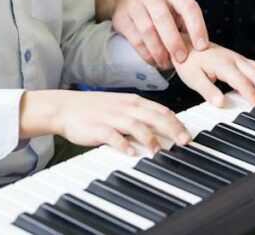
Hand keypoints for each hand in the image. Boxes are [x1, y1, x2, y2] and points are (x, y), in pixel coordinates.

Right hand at [20, 90, 190, 156]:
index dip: (177, 122)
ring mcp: (111, 116)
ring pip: (136, 125)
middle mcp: (125, 107)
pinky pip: (113, 136)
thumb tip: (162, 128)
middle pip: (154, 117)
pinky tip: (131, 153)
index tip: (188, 134)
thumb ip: (140, 116)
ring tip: (158, 151)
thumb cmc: (95, 109)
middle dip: (172, 129)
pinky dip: (123, 145)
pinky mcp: (98, 128)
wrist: (66, 107)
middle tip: (183, 142)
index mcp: (133, 101)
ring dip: (150, 138)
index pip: (161, 110)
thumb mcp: (121, 107)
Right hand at [109, 0, 209, 68]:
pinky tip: (154, 61)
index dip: (197, 27)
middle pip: (163, 19)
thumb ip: (186, 25)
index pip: (188, 7)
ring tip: (166, 64)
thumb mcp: (175, 9)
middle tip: (181, 59)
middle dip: (174, 42)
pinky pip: (136, 39)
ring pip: (148, 31)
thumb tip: (199, 50)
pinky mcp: (122, 18)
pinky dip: (147, 54)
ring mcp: (135, 5)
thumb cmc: (159, 8)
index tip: (202, 47)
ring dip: (159, 51)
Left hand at [174, 39, 254, 107]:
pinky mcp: (240, 59)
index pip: (241, 81)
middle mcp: (234, 59)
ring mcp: (239, 58)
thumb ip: (207, 91)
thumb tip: (221, 103)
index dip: (251, 94)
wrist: (186, 45)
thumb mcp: (192, 79)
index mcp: (223, 64)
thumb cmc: (188, 63)